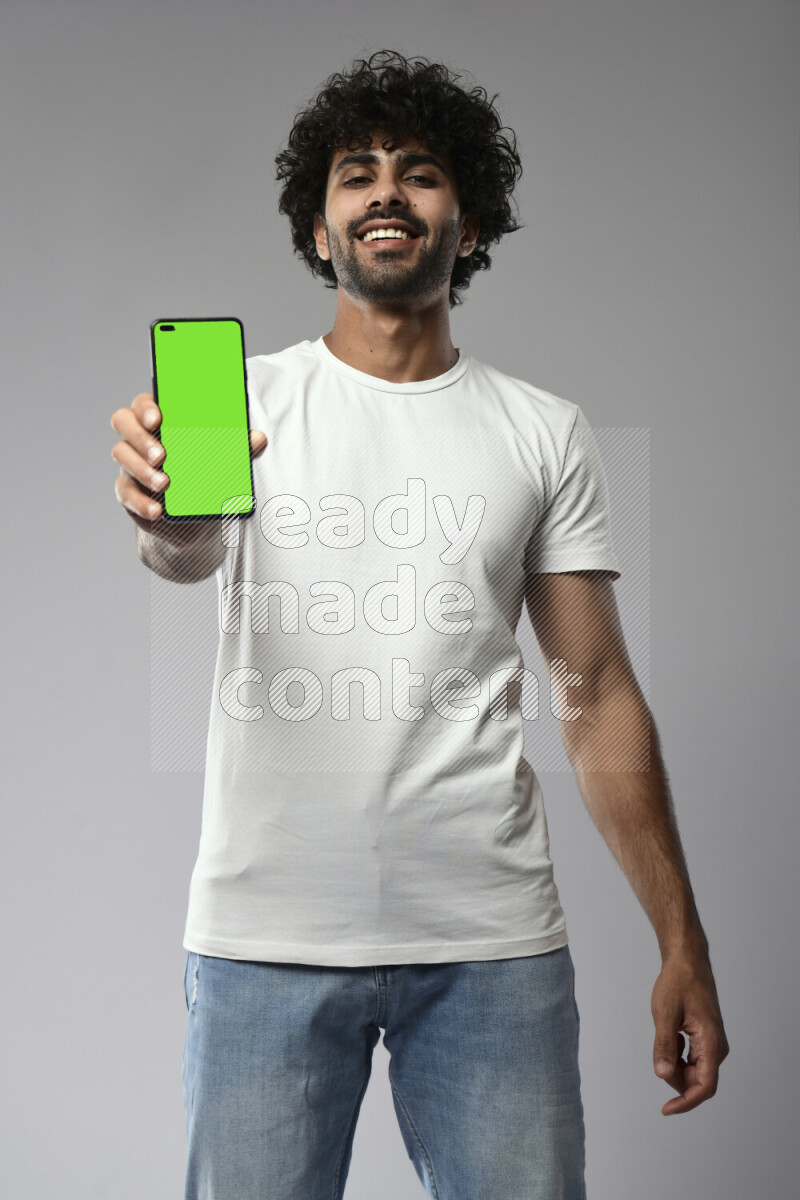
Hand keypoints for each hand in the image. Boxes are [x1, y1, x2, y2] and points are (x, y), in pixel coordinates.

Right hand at [110, 392, 267, 544]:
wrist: (192, 515)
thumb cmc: (202, 473)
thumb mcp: (220, 460)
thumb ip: (236, 448)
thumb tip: (258, 438)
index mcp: (160, 420)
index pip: (143, 403)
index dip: (146, 408)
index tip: (158, 418)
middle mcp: (139, 436)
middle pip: (124, 422)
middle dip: (141, 438)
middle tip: (161, 455)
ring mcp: (130, 462)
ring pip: (122, 455)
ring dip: (142, 470)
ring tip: (164, 483)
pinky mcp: (128, 490)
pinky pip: (126, 493)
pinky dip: (141, 502)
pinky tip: (157, 510)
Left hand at [651, 950, 729, 1114]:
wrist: (687, 962)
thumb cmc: (678, 983)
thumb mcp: (664, 1014)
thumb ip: (664, 1046)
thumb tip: (662, 1075)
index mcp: (711, 1043)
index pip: (704, 1086)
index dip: (686, 1102)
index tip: (666, 1109)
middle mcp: (717, 1047)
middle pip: (696, 1081)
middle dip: (675, 1077)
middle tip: (660, 1051)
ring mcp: (712, 1044)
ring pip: (692, 1071)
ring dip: (675, 1063)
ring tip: (668, 1032)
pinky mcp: (706, 1040)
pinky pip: (691, 1059)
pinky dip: (677, 1053)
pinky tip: (672, 1032)